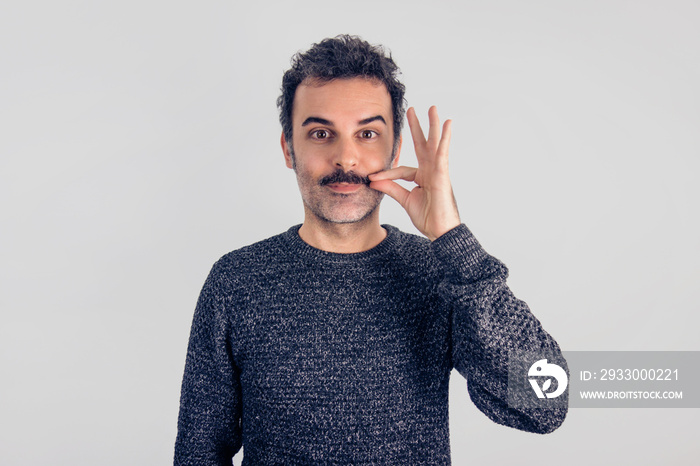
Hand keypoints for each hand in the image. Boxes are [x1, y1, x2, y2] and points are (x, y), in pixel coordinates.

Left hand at [369, 106, 460, 240]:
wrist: (440, 231)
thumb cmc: (428, 217)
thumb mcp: (405, 200)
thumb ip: (391, 188)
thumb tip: (374, 181)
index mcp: (422, 177)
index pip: (401, 170)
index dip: (386, 174)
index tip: (372, 179)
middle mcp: (431, 171)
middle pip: (422, 145)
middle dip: (417, 127)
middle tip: (412, 110)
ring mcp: (438, 171)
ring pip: (434, 144)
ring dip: (433, 125)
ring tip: (432, 108)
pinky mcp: (443, 174)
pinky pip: (442, 153)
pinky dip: (444, 138)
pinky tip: (447, 124)